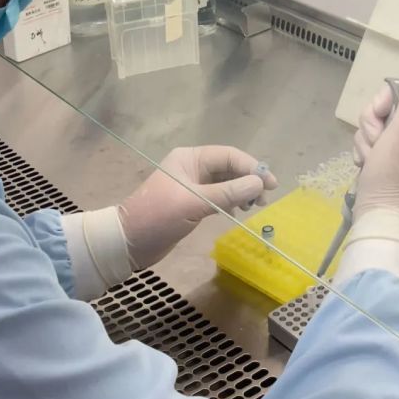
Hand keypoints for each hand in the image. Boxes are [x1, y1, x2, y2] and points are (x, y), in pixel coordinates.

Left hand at [118, 145, 277, 268]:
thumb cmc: (158, 216)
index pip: (228, 156)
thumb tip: (258, 183)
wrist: (128, 243)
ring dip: (242, 191)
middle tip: (265, 198)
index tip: (270, 183)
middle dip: (249, 179)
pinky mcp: (192, 203)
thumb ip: (227, 193)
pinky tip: (240, 210)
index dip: (251, 167)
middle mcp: (192, 167)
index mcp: (190, 158)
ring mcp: (193, 185)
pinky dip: (232, 201)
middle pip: (229, 167)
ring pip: (226, 182)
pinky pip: (219, 196)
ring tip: (255, 205)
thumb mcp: (194, 203)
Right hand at [353, 44, 398, 227]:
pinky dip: (367, 153)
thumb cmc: (397, 170)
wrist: (382, 220)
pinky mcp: (397, 171)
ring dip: (368, 138)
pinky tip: (367, 167)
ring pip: (380, 127)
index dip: (388, 104)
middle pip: (393, 110)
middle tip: (376, 143)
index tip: (383, 121)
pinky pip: (377, 146)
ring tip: (370, 159)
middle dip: (375, 123)